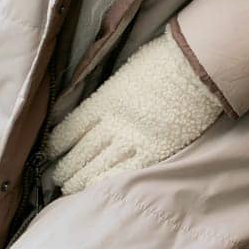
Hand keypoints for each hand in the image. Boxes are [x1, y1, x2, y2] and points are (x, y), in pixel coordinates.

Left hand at [42, 29, 223, 195]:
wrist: (199, 65)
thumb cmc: (167, 58)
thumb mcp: (128, 70)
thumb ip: (112, 93)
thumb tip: (102, 107)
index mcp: (105, 99)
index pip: (71, 128)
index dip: (57, 144)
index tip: (49, 153)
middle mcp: (113, 122)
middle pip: (81, 151)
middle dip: (65, 167)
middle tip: (55, 178)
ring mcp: (134, 139)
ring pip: (98, 166)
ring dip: (80, 179)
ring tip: (68, 188)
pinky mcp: (155, 151)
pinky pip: (125, 172)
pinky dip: (106, 182)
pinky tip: (94, 190)